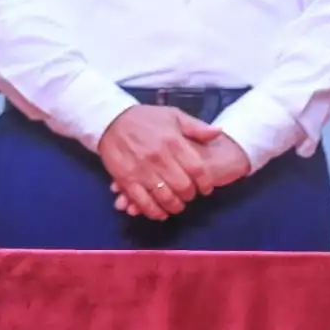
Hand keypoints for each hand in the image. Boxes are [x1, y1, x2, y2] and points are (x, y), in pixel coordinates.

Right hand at [96, 105, 219, 220]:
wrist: (112, 121)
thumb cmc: (147, 118)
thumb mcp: (174, 116)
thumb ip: (196, 127)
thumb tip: (218, 132)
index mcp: (174, 142)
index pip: (197, 169)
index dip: (205, 183)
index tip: (207, 189)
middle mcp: (159, 158)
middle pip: (182, 186)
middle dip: (190, 196)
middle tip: (190, 196)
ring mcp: (142, 170)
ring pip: (164, 197)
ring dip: (174, 206)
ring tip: (178, 206)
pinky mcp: (126, 180)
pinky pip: (142, 201)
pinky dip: (153, 211)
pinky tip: (160, 213)